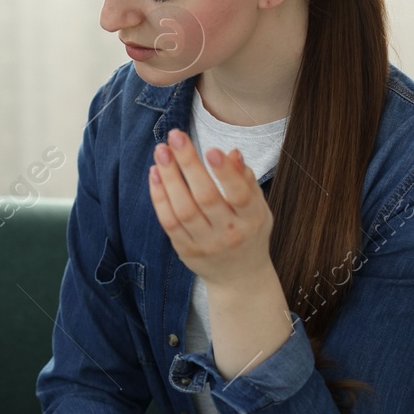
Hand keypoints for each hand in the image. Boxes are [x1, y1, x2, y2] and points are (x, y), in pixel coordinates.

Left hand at [148, 127, 273, 289]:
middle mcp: (229, 233)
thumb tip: (232, 153)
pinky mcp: (185, 250)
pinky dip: (159, 197)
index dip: (225, 173)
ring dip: (170, 178)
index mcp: (253, 219)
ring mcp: (206, 244)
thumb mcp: (258, 207)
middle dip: (189, 164)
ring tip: (161, 152)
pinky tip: (155, 174)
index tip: (211, 149)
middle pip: (206, 198)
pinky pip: (169, 222)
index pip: (240, 195)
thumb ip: (245, 179)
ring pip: (183, 210)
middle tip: (176, 137)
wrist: (239, 277)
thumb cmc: (249, 231)